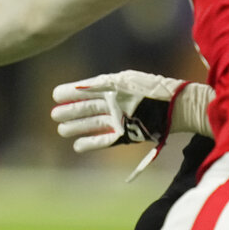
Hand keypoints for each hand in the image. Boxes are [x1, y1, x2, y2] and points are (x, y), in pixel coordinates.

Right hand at [51, 70, 191, 152]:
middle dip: (70, 111)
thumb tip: (79, 87)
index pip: (86, 90)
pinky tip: (77, 146)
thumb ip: (100, 86)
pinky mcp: (127, 135)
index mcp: (112, 87)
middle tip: (54, 116)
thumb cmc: (149, 91)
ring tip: (62, 131)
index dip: (70, 92)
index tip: (55, 95)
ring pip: (93, 124)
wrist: (175, 108)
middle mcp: (114, 103)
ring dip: (77, 128)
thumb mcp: (123, 83)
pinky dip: (91, 143)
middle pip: (87, 108)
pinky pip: (105, 140)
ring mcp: (120, 119)